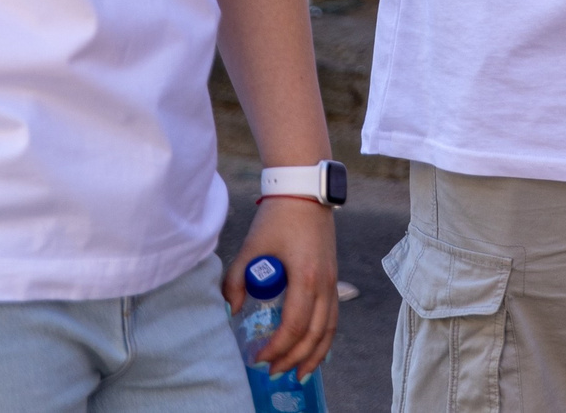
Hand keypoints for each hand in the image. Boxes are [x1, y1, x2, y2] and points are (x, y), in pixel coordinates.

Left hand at [228, 198, 339, 377]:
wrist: (304, 191)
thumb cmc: (277, 217)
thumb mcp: (251, 247)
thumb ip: (237, 280)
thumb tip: (232, 309)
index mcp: (305, 277)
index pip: (293, 326)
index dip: (276, 347)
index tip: (258, 357)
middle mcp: (324, 283)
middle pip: (314, 334)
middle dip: (294, 358)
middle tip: (273, 372)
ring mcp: (332, 280)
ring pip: (329, 329)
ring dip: (315, 354)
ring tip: (300, 374)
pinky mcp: (332, 277)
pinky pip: (333, 317)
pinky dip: (324, 337)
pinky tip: (314, 349)